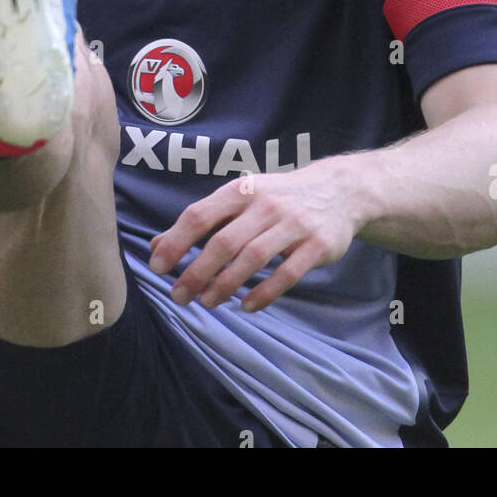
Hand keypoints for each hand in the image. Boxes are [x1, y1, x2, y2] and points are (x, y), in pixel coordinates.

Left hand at [148, 160, 363, 313]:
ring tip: (208, 302)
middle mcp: (266, 204)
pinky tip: (247, 305)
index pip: (200, 215)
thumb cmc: (279, 197)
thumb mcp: (241, 199)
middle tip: (179, 296)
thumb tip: (157, 245)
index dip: (175, 242)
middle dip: (196, 272)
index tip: (157, 267)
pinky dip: (264, 293)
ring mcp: (294, 224)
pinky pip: (287, 274)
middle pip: (224, 242)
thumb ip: (203, 221)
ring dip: (226, 284)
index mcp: (241, 191)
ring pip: (253, 258)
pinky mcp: (317, 245)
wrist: (340, 190)